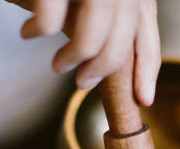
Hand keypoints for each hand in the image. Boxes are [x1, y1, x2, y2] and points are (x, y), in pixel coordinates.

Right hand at [6, 0, 160, 105]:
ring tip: (58, 66)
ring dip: (75, 57)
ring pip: (93, 35)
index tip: (144, 98)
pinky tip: (29, 32)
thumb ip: (106, 19)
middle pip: (123, 37)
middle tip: (82, 83)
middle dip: (104, 68)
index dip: (149, 67)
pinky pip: (52, 21)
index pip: (147, 29)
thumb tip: (106, 62)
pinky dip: (40, 31)